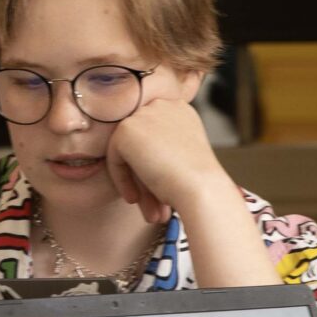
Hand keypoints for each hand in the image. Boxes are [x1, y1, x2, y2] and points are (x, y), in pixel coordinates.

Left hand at [100, 94, 232, 222]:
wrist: (201, 188)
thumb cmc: (198, 181)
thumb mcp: (181, 156)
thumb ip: (160, 150)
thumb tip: (139, 162)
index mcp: (178, 109)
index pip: (153, 134)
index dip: (153, 163)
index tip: (160, 189)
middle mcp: (161, 106)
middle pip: (140, 143)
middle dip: (144, 177)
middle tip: (152, 204)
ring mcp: (143, 115)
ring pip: (127, 152)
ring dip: (135, 182)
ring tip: (149, 210)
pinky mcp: (126, 130)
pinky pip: (115, 158)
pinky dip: (122, 180)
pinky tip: (136, 198)